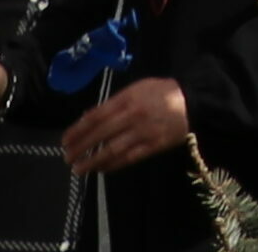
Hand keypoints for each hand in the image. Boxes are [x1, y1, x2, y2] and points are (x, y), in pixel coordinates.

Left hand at [60, 78, 191, 177]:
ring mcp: (143, 132)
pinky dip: (113, 165)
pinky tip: (101, 169)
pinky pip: (129, 158)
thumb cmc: (160, 92)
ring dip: (93, 161)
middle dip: (81, 148)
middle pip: (101, 134)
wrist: (192, 101)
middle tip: (67, 158)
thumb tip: (89, 117)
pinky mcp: (153, 146)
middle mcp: (133, 116)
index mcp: (127, 99)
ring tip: (79, 169)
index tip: (65, 140)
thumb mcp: (135, 88)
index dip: (78, 130)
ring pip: (113, 150)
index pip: (96, 116)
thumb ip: (113, 102)